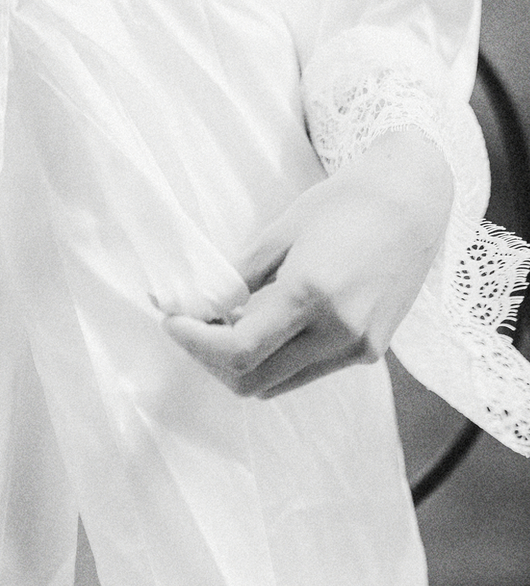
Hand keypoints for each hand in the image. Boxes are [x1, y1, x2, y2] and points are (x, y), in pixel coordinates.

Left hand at [162, 129, 453, 398]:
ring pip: (280, 384)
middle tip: (193, 327)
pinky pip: (309, 371)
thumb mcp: (282, 230)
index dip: (195, 343)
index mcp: (311, 294)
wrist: (412, 202)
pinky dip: (277, 359)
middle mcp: (338, 331)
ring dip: (243, 365)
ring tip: (223, 326)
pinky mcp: (371, 351)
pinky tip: (265, 325)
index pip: (239, 349)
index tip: (172, 323)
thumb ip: (241, 277)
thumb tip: (205, 308)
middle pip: (254, 381)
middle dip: (211, 361)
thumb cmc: (344, 203)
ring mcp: (359, 347)